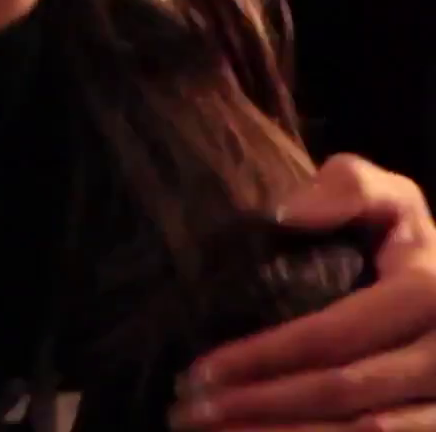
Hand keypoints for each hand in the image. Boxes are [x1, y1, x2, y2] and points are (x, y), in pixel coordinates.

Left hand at [173, 155, 435, 431]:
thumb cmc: (408, 242)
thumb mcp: (391, 201)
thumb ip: (348, 189)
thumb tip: (283, 213)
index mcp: (427, 294)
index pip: (332, 335)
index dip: (263, 357)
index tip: (199, 369)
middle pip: (340, 394)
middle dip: (257, 406)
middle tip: (187, 411)